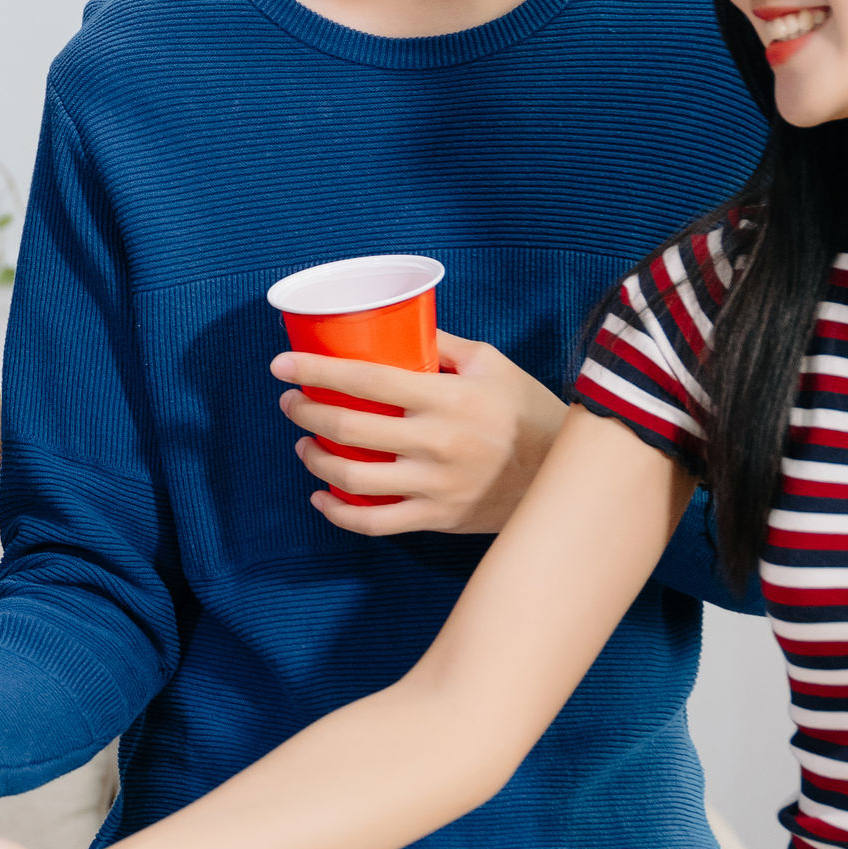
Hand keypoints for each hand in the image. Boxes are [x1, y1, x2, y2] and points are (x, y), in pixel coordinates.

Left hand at [274, 332, 570, 535]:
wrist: (565, 475)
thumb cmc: (526, 411)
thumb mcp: (492, 364)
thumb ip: (443, 345)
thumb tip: (396, 324)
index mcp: (449, 398)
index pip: (367, 380)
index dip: (317, 371)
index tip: (282, 364)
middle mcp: (438, 443)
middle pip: (350, 428)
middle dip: (306, 413)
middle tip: (290, 402)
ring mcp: (436, 486)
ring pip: (354, 479)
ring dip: (317, 460)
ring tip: (305, 444)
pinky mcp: (438, 518)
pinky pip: (376, 523)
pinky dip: (340, 513)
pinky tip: (322, 496)